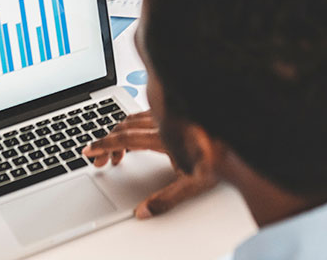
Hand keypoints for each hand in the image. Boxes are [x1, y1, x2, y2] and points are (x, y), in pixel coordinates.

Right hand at [82, 112, 218, 217]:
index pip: (126, 138)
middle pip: (126, 127)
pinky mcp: (176, 115)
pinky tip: (137, 136)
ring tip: (115, 154)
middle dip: (108, 142)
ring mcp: (170, 116)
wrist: (236, 138)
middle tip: (99, 160)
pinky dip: (133, 125)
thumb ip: (166, 199)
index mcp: (163, 137)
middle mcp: (165, 122)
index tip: (90, 151)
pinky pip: (147, 115)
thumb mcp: (193, 184)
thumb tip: (143, 212)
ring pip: (135, 119)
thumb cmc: (218, 159)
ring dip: (120, 133)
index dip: (105, 145)